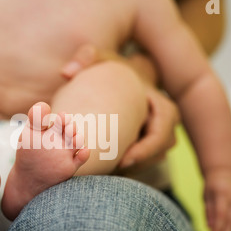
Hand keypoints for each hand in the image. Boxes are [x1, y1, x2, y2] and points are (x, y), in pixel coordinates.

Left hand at [62, 44, 178, 170]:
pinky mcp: (146, 146)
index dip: (147, 149)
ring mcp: (156, 137)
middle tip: (111, 170)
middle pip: (160, 152)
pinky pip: (141, 163)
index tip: (123, 160)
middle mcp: (163, 123)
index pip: (163, 132)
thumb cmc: (112, 70)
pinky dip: (126, 168)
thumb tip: (66, 72)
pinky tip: (105, 170)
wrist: (120, 79)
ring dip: (131, 168)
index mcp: (160, 105)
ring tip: (106, 173)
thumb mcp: (103, 59)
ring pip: (151, 160)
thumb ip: (87, 57)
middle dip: (138, 164)